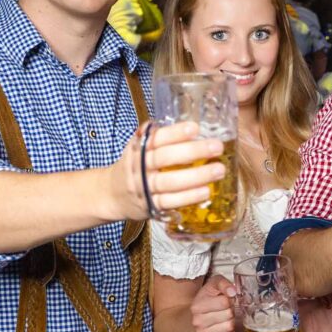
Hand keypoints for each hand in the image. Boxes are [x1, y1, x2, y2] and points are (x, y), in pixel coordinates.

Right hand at [107, 122, 225, 220]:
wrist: (112, 195)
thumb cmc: (135, 167)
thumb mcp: (139, 148)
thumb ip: (159, 137)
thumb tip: (191, 125)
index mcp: (137, 148)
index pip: (156, 138)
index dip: (175, 133)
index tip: (195, 128)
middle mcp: (139, 167)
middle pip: (164, 158)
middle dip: (193, 151)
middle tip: (217, 147)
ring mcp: (144, 188)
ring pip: (170, 182)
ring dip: (197, 176)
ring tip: (219, 169)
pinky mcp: (151, 207)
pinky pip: (170, 202)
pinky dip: (189, 197)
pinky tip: (206, 191)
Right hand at [190, 274, 236, 331]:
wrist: (193, 318)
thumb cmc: (206, 299)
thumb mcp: (212, 285)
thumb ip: (223, 283)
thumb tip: (233, 291)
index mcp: (197, 306)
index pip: (224, 302)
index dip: (230, 299)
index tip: (227, 299)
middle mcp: (198, 321)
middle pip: (229, 315)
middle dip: (232, 310)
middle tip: (228, 309)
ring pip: (230, 327)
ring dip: (232, 321)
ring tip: (227, 317)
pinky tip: (225, 327)